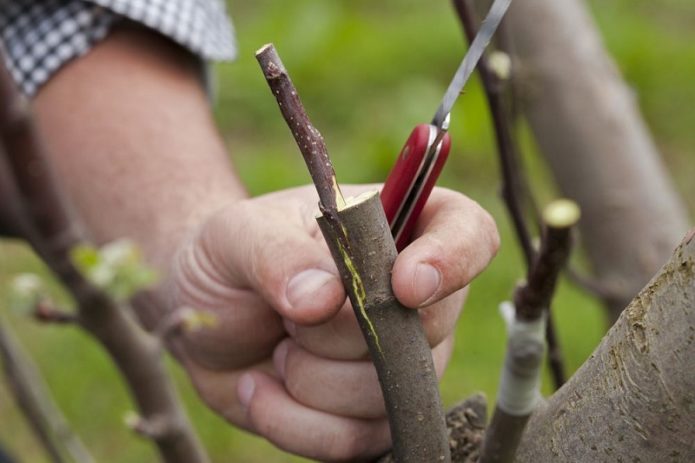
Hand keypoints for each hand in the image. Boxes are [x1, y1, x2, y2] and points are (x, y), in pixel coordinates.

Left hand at [167, 184, 498, 460]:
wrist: (203, 317)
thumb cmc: (230, 259)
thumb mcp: (238, 236)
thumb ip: (277, 255)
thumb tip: (323, 299)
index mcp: (396, 228)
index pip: (468, 233)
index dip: (453, 260)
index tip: (404, 285)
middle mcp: (411, 297)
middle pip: (428, 328)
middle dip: (341, 334)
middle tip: (287, 317)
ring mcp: (397, 361)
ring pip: (386, 394)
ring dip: (310, 379)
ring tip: (275, 349)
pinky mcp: (368, 415)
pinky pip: (354, 440)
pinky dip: (293, 421)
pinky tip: (260, 388)